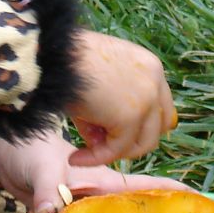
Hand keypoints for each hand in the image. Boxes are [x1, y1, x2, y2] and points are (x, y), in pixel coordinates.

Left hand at [0, 126, 187, 212]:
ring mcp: (84, 208)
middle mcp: (99, 196)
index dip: (175, 195)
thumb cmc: (26, 149)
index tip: (205, 205)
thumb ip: (47, 189)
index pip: (146, 188)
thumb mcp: (39, 168)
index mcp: (103, 180)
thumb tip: (48, 212)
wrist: (3, 148)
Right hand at [66, 29, 176, 166]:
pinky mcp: (130, 117)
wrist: (54, 54)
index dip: (139, 125)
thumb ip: (107, 110)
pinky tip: (75, 158)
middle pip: (158, 127)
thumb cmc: (66, 61)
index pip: (160, 106)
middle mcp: (155, 80)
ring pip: (141, 143)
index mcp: (149, 65)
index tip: (111, 133)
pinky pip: (116, 150)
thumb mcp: (95, 82)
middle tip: (97, 143)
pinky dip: (96, 158)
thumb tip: (102, 141)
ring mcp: (147, 99)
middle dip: (130, 141)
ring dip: (113, 151)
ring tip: (83, 152)